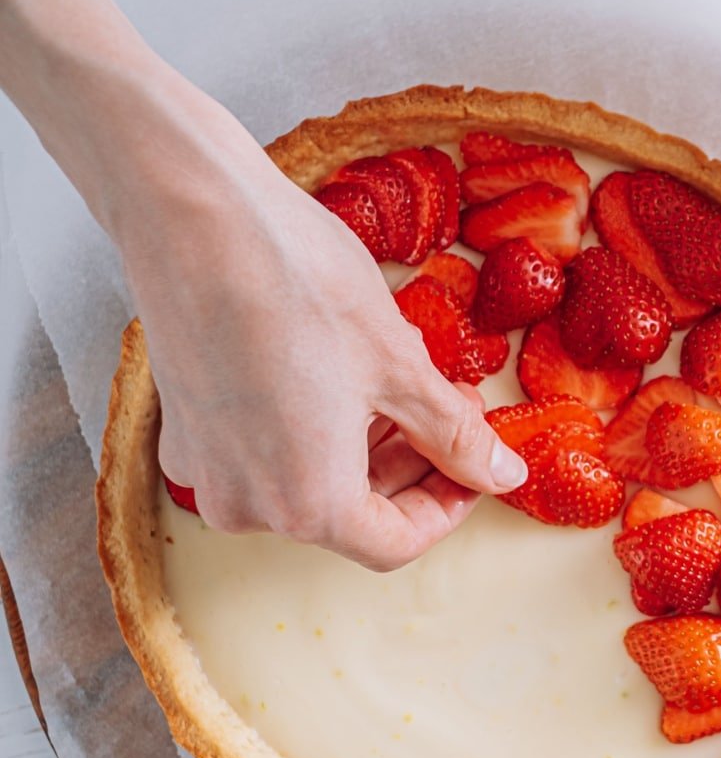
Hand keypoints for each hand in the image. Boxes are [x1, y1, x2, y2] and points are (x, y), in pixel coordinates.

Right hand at [126, 164, 526, 571]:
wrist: (194, 213)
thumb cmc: (302, 285)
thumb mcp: (402, 367)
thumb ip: (456, 436)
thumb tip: (500, 475)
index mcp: (306, 505)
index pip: (396, 544)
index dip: (449, 507)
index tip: (478, 464)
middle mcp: (246, 505)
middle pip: (352, 517)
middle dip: (413, 465)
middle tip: (455, 408)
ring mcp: (205, 468)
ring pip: (309, 483)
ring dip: (368, 445)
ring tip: (406, 378)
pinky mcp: (182, 429)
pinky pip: (264, 452)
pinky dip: (314, 428)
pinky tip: (346, 372)